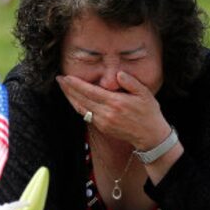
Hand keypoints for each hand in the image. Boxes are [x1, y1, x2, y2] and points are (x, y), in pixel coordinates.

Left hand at [57, 71, 171, 149]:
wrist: (150, 135)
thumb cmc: (148, 112)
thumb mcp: (144, 93)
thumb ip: (131, 82)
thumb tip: (118, 74)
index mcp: (116, 102)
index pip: (90, 91)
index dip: (76, 84)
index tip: (66, 77)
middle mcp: (107, 113)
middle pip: (82, 99)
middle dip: (69, 89)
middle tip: (59, 79)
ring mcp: (103, 122)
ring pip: (82, 108)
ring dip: (70, 98)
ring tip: (63, 88)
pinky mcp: (102, 127)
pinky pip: (87, 115)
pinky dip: (78, 106)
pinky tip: (74, 99)